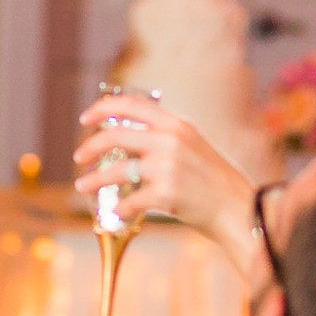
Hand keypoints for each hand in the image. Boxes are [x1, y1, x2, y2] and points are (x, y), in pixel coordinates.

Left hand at [72, 93, 259, 275]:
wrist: (236, 207)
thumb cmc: (212, 179)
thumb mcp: (191, 145)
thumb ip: (162, 137)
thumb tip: (123, 135)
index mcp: (176, 125)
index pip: (132, 105)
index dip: (103, 109)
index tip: (86, 119)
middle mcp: (171, 140)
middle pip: (116, 135)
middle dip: (91, 146)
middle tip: (79, 157)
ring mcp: (168, 167)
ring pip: (117, 170)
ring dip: (94, 179)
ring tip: (83, 185)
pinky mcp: (166, 194)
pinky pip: (130, 200)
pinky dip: (119, 207)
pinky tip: (116, 211)